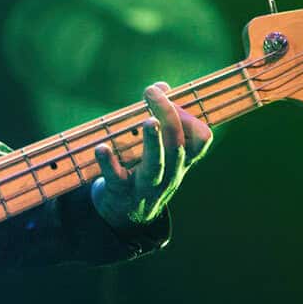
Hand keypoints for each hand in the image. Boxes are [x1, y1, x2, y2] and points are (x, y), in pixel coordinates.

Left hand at [91, 81, 210, 229]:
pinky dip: (109, 163)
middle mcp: (169, 174)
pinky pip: (117, 179)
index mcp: (180, 161)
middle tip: (154, 94)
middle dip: (169, 117)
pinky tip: (101, 147)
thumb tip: (161, 87)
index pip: (200, 140)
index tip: (170, 97)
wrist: (126, 216)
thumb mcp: (158, 149)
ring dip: (153, 142)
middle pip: (177, 147)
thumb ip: (160, 116)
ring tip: (149, 121)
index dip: (190, 117)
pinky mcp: (122, 194)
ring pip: (156, 165)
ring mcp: (147, 187)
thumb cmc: (143, 171)